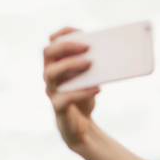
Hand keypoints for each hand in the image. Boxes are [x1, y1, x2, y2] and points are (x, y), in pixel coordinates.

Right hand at [43, 27, 99, 149]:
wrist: (82, 127)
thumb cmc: (85, 96)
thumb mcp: (91, 78)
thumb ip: (94, 65)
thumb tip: (112, 51)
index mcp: (56, 64)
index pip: (52, 43)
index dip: (63, 34)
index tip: (80, 31)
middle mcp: (49, 75)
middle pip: (48, 53)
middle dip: (66, 46)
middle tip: (87, 47)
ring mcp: (51, 91)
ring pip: (50, 73)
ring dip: (70, 64)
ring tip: (90, 63)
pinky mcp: (58, 108)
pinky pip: (64, 98)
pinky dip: (82, 92)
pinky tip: (98, 88)